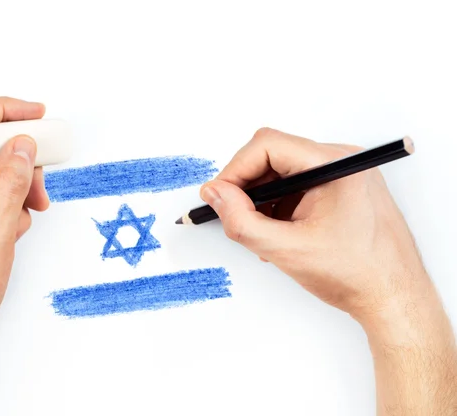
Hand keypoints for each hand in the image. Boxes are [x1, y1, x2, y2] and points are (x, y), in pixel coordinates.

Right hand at [200, 128, 428, 320]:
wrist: (393, 297)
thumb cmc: (357, 274)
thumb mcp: (285, 250)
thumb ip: (241, 221)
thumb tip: (215, 194)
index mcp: (334, 166)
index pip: (267, 146)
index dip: (235, 170)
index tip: (219, 196)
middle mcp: (342, 161)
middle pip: (274, 155)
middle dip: (248, 187)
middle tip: (235, 216)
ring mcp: (344, 173)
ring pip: (283, 171)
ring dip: (263, 199)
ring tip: (263, 233)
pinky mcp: (342, 187)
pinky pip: (298, 184)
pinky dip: (280, 205)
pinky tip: (280, 232)